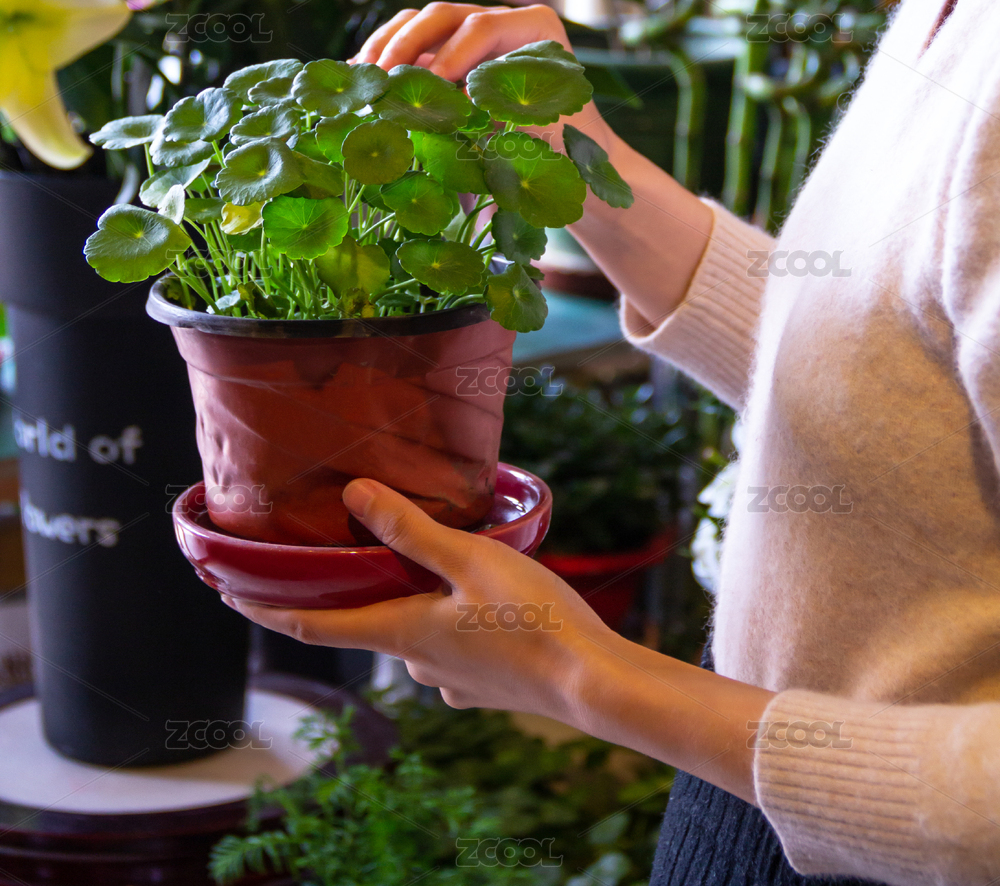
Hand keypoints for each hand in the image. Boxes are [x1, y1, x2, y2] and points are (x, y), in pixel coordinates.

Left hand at [225, 477, 772, 801]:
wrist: (594, 682)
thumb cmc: (532, 618)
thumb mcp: (467, 559)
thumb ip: (410, 529)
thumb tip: (352, 495)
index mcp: (400, 631)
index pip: (313, 622)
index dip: (264, 607)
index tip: (225, 594)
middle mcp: (416, 662)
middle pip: (365, 623)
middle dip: (349, 593)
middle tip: (343, 553)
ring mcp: (451, 679)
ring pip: (411, 634)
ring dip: (406, 603)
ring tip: (423, 565)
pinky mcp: (485, 684)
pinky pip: (449, 648)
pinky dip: (445, 622)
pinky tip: (473, 604)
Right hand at [355, 1, 612, 150]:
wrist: (565, 151)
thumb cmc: (558, 141)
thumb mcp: (532, 128)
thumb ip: (494, 112)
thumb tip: (446, 105)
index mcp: (535, 26)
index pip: (482, 27)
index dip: (451, 55)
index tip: (430, 87)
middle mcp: (501, 18)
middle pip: (442, 15)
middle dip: (407, 45)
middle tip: (383, 80)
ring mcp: (470, 30)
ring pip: (418, 21)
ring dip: (386, 46)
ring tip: (363, 77)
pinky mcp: (447, 48)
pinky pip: (408, 40)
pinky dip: (383, 55)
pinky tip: (360, 76)